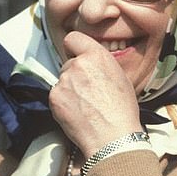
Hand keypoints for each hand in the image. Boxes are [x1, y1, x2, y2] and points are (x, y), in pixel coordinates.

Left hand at [48, 32, 140, 157]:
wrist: (112, 137)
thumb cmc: (122, 111)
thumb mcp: (120, 77)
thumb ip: (101, 65)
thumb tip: (91, 64)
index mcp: (96, 55)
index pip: (72, 38)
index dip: (74, 48)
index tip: (77, 57)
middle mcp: (78, 64)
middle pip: (68, 63)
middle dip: (75, 74)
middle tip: (88, 92)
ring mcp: (64, 81)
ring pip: (62, 80)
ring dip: (69, 89)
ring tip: (85, 106)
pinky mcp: (54, 97)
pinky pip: (56, 95)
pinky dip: (63, 103)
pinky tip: (77, 113)